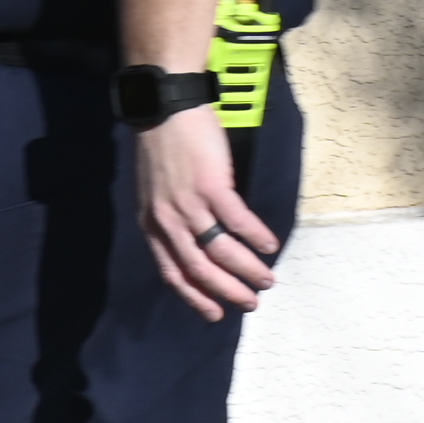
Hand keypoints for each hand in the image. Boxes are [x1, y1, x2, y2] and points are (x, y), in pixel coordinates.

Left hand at [136, 107, 277, 320]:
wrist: (164, 109)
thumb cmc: (163, 147)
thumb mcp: (155, 191)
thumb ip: (170, 218)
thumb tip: (195, 240)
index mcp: (152, 224)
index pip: (172, 272)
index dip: (195, 296)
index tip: (215, 313)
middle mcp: (167, 221)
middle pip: (199, 270)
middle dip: (228, 292)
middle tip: (251, 304)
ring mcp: (188, 205)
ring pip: (221, 252)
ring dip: (248, 270)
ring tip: (267, 279)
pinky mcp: (210, 187)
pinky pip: (238, 222)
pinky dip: (256, 237)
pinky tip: (271, 246)